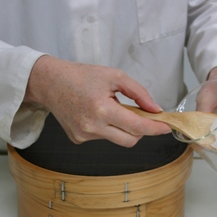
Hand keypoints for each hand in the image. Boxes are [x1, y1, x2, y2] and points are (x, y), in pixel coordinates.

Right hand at [24, 55, 170, 146]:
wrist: (50, 82)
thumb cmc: (81, 76)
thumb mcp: (114, 75)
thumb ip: (138, 93)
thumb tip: (155, 109)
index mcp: (102, 109)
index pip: (137, 127)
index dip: (155, 128)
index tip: (166, 127)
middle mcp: (92, 127)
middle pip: (130, 140)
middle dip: (140, 130)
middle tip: (140, 115)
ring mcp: (83, 136)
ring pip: (116, 139)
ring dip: (121, 127)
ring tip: (110, 108)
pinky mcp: (77, 139)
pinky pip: (102, 138)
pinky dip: (106, 128)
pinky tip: (95, 114)